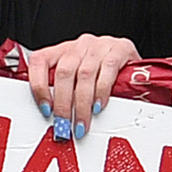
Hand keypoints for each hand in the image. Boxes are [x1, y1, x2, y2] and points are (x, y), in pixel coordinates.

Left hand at [20, 34, 138, 132]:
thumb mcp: (79, 78)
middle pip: (64, 73)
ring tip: (81, 123)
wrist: (132, 60)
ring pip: (84, 75)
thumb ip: (64, 91)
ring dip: (81, 104)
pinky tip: (98, 106)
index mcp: (64, 50)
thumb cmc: (103, 72)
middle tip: (63, 125)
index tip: (45, 109)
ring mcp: (100, 45)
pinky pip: (107, 70)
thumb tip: (51, 117)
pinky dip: (101, 91)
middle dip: (62, 104)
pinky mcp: (120, 49)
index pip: (40, 60)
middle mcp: (80, 45)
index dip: (39, 86)